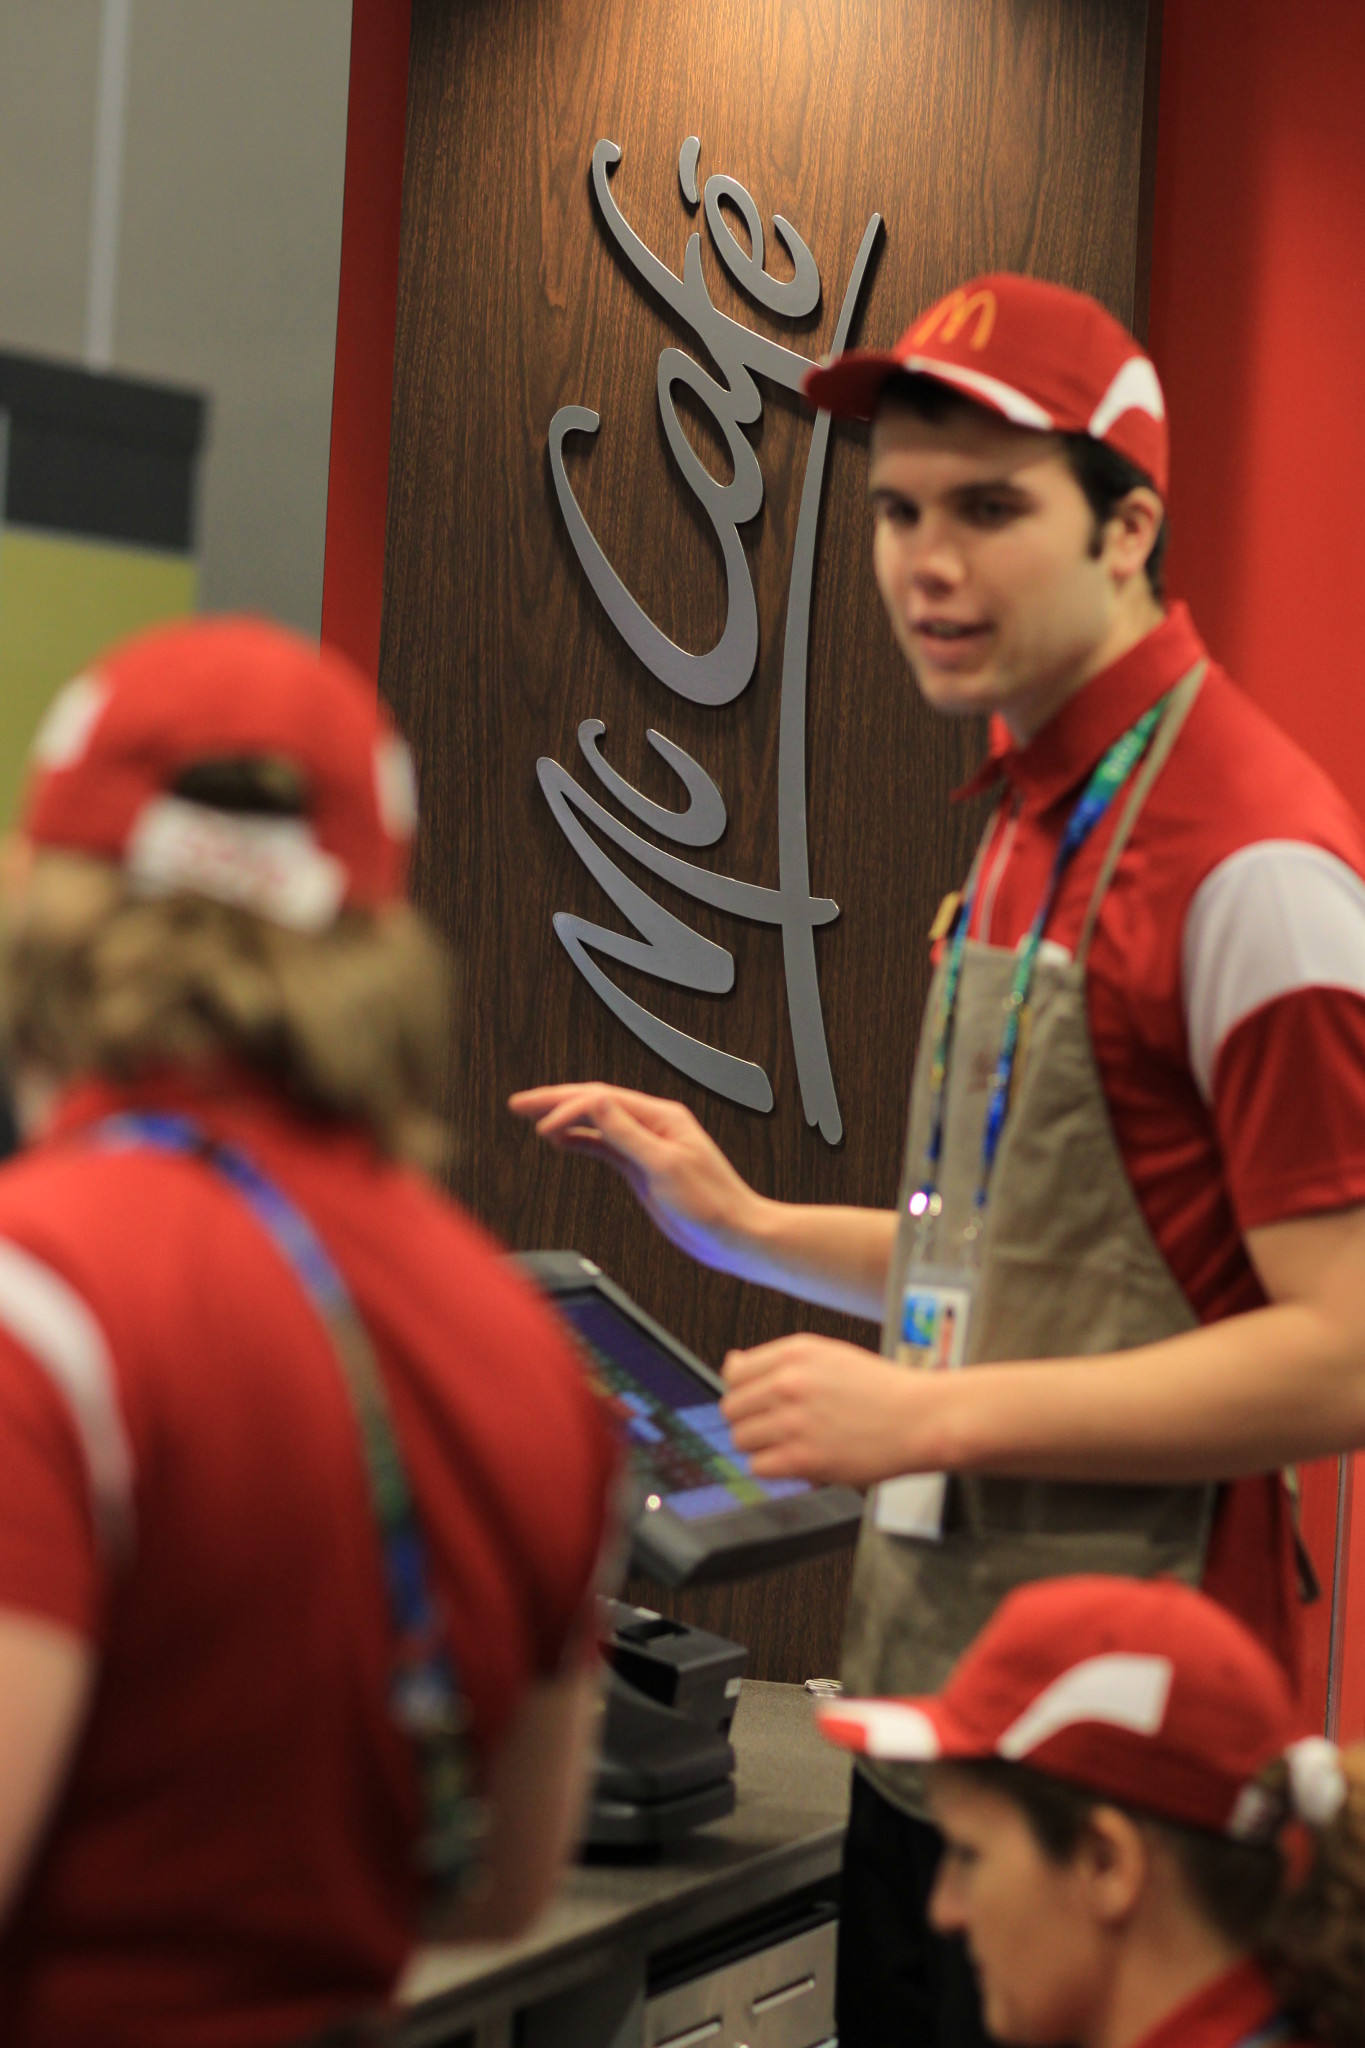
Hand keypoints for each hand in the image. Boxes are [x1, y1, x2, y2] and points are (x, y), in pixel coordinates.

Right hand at [508, 1083, 765, 1271]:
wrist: (735, 1235)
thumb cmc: (713, 1203)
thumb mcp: (665, 1165)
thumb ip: (628, 1133)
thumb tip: (595, 1102)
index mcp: (661, 1117)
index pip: (603, 1100)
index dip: (568, 1108)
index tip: (542, 1126)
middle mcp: (652, 1125)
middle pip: (595, 1104)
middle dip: (556, 1102)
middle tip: (519, 1103)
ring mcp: (646, 1146)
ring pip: (596, 1123)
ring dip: (564, 1119)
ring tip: (532, 1117)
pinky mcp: (642, 1168)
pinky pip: (604, 1147)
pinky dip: (580, 1141)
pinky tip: (560, 1141)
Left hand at [721, 1335, 941, 1487]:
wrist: (919, 1418)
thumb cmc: (880, 1389)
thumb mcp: (828, 1355)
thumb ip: (779, 1361)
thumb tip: (732, 1363)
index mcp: (794, 1353)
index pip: (734, 1372)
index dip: (743, 1390)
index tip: (756, 1401)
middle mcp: (788, 1384)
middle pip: (731, 1408)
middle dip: (749, 1419)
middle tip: (776, 1425)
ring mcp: (793, 1422)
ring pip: (740, 1438)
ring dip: (760, 1444)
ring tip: (790, 1442)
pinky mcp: (802, 1458)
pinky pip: (758, 1466)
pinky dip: (773, 1467)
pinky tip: (796, 1458)